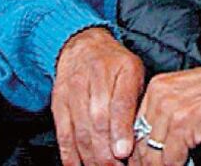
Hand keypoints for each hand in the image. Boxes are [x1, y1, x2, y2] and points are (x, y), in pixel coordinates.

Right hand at [52, 27, 144, 165]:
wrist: (83, 46)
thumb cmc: (115, 64)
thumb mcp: (135, 72)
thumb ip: (137, 100)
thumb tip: (141, 133)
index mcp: (123, 69)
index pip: (120, 103)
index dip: (121, 129)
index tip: (124, 151)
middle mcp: (95, 78)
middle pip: (98, 121)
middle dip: (107, 151)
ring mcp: (73, 91)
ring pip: (80, 130)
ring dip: (90, 156)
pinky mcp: (58, 103)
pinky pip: (63, 132)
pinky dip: (70, 154)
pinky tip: (78, 165)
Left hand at [131, 58, 200, 165]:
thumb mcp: (190, 92)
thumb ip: (170, 109)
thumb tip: (158, 139)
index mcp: (159, 86)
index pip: (135, 125)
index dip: (138, 148)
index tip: (143, 161)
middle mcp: (160, 96)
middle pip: (140, 141)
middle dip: (145, 161)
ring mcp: (170, 111)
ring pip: (152, 153)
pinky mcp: (184, 125)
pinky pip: (171, 158)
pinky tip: (185, 165)